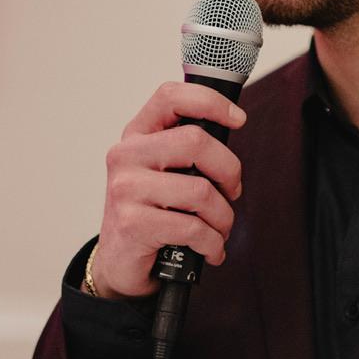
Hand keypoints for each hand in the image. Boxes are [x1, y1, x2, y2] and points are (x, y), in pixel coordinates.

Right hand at [93, 81, 245, 299]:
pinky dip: (212, 244)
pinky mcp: (132, 224)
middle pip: (196, 142)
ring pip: (201, 191)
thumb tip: (231, 129)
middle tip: (231, 192)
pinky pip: (193, 229)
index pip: (171, 97)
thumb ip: (188, 150)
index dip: (210, 102)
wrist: (120, 261)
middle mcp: (126, 156)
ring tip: (218, 229)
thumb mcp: (163, 172)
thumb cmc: (151, 213)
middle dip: (229, 171)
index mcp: (137, 135)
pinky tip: (209, 250)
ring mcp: (126, 189)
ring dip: (223, 218)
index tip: (238, 119)